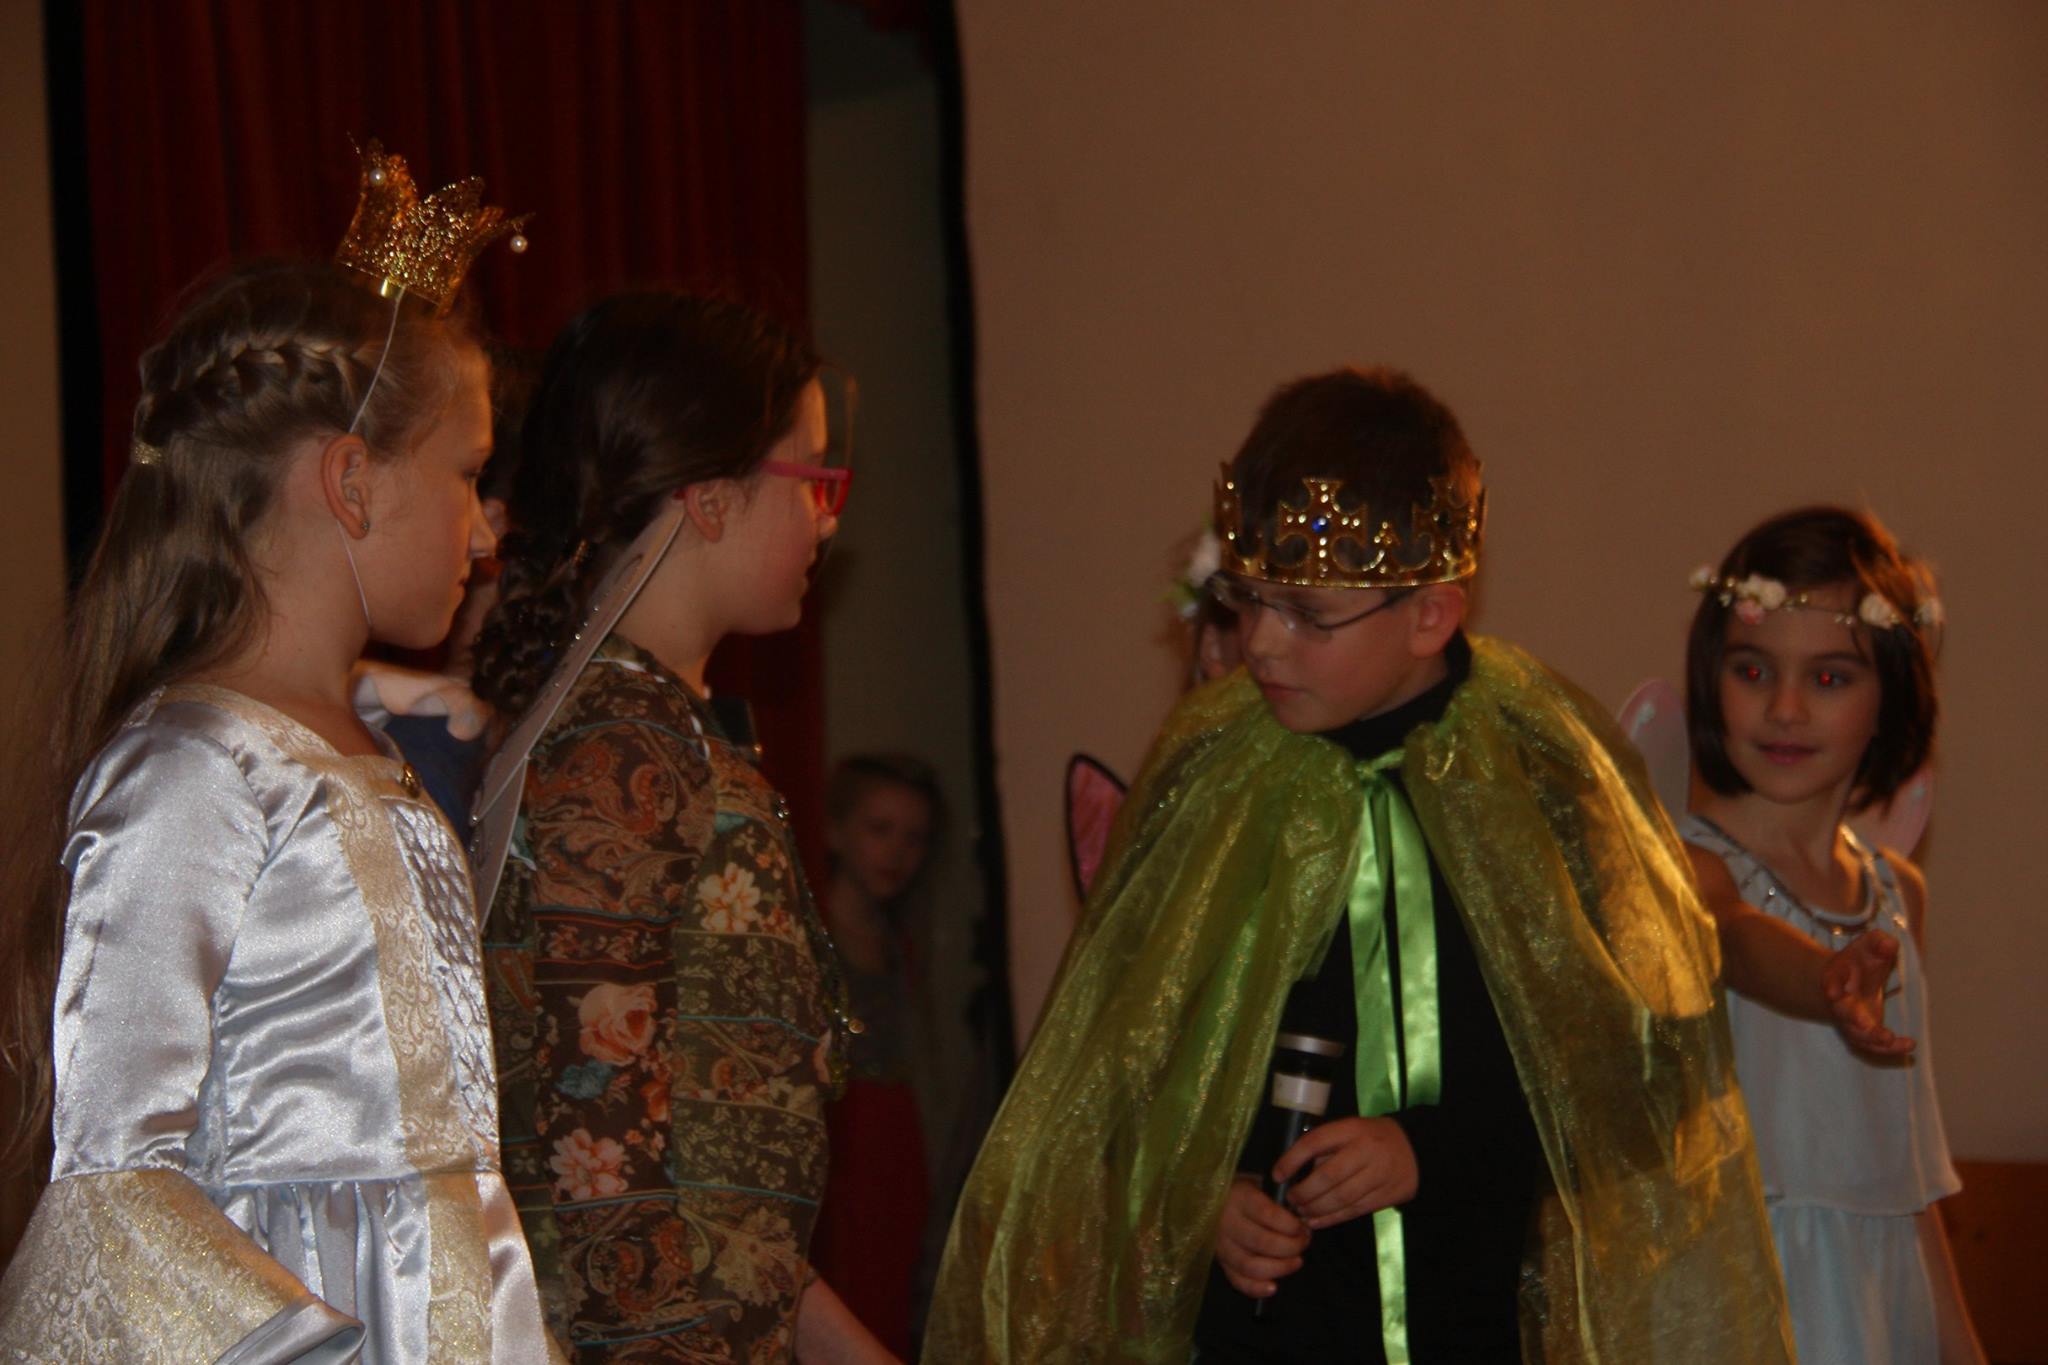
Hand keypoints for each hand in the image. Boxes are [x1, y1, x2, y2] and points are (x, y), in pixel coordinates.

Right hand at [1214, 1175, 1307, 1297]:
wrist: (1211, 1199)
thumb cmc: (1243, 1193)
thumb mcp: (1258, 1186)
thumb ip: (1277, 1203)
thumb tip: (1302, 1223)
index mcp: (1239, 1198)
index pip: (1268, 1214)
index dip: (1291, 1225)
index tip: (1303, 1227)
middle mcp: (1228, 1222)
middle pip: (1262, 1242)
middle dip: (1291, 1247)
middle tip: (1304, 1242)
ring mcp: (1222, 1245)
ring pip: (1251, 1265)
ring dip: (1280, 1268)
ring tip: (1297, 1262)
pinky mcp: (1221, 1263)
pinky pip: (1238, 1281)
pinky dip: (1257, 1289)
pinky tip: (1274, 1287)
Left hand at [1272, 1116, 1417, 1230]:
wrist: (1414, 1150)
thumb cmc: (1370, 1138)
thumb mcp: (1348, 1131)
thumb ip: (1324, 1148)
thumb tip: (1292, 1172)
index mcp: (1351, 1129)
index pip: (1315, 1142)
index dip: (1292, 1159)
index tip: (1277, 1174)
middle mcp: (1365, 1151)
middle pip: (1328, 1176)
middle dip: (1304, 1192)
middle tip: (1290, 1200)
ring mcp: (1378, 1174)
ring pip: (1341, 1197)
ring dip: (1316, 1208)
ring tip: (1300, 1212)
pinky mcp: (1386, 1195)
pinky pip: (1354, 1210)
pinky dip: (1332, 1218)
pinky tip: (1316, 1221)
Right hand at [1823, 930, 1915, 1058]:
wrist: (1846, 981)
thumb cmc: (1858, 960)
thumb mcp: (1868, 945)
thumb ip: (1878, 942)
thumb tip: (1889, 945)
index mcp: (1835, 979)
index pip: (1830, 982)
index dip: (1831, 987)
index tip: (1832, 994)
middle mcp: (1839, 1003)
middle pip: (1842, 1013)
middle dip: (1853, 1019)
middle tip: (1865, 1025)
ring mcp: (1850, 1021)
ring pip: (1857, 1035)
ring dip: (1872, 1039)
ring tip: (1890, 1039)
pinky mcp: (1864, 1033)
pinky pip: (1874, 1045)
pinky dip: (1889, 1048)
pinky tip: (1910, 1045)